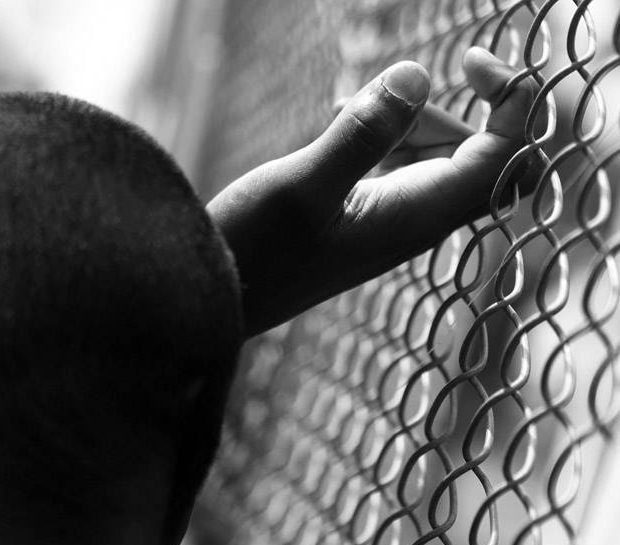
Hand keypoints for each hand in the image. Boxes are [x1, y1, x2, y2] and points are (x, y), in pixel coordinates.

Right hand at [207, 47, 540, 337]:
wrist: (219, 296)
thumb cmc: (255, 251)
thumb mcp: (302, 186)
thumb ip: (363, 134)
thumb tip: (417, 75)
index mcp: (417, 216)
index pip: (506, 157)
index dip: (512, 103)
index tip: (471, 60)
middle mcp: (416, 222)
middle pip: (475, 153)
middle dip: (436, 111)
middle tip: (367, 101)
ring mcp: (393, 222)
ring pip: (435, 158)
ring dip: (401, 123)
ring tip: (339, 112)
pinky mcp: (368, 219)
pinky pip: (400, 169)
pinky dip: (380, 140)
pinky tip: (336, 130)